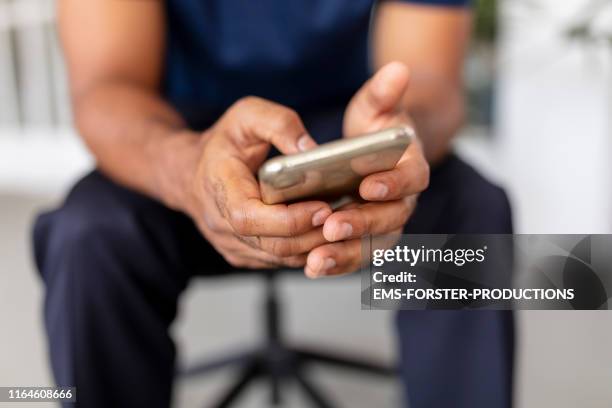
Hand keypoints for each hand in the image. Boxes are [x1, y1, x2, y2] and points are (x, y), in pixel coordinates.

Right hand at [182, 97, 331, 268]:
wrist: (190, 173)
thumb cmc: (222, 143)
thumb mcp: (246, 115)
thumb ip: (279, 123)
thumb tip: (311, 149)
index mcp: (220, 189)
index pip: (250, 218)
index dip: (289, 219)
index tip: (322, 207)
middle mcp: (221, 225)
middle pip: (272, 245)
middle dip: (313, 235)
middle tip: (345, 217)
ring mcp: (231, 245)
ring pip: (279, 258)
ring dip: (314, 246)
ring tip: (341, 225)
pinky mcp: (243, 255)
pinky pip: (278, 261)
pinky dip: (305, 251)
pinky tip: (325, 233)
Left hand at [305, 62, 429, 277]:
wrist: (377, 154)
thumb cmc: (376, 129)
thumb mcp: (377, 107)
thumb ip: (385, 93)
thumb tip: (398, 69)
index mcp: (412, 167)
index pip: (412, 179)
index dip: (394, 183)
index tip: (368, 186)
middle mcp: (404, 200)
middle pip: (392, 219)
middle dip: (362, 224)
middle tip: (332, 226)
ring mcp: (386, 222)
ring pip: (373, 245)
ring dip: (346, 254)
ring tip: (316, 261)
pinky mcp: (367, 238)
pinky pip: (356, 256)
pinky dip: (337, 263)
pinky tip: (313, 267)